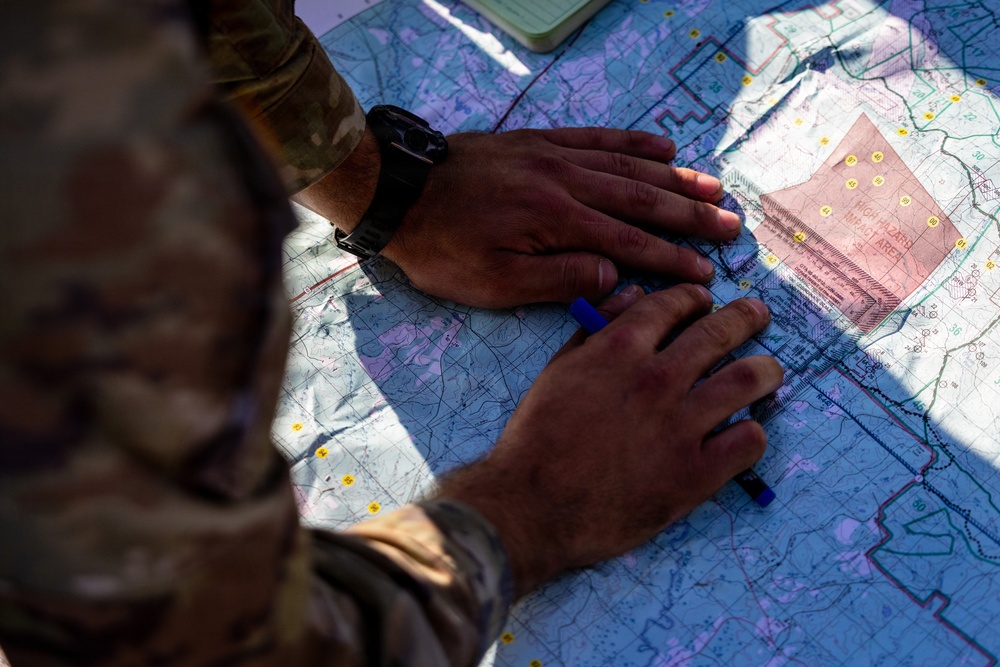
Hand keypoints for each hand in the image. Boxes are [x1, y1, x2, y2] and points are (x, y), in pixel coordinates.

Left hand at [297, 127, 741, 307]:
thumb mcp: (492, 283)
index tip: (707, 274)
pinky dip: (633, 141)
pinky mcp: (539, 141)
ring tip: (713, 186)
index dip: (672, 260)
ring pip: (628, 164)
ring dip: (674, 176)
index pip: (631, 242)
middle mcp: (566, 181)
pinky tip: (661, 144)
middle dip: (690, 215)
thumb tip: (615, 274)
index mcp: (558, 220)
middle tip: (731, 225)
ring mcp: (554, 155)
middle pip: (642, 197)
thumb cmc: (441, 247)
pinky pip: (597, 137)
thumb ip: (558, 278)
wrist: (397, 191)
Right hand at [436, 285, 783, 596]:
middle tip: (757, 315)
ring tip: (770, 370)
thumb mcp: (557, 371)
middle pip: (721, 332)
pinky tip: (746, 431)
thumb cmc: (537, 438)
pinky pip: (748, 441)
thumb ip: (594, 330)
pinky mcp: (696, 473)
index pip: (673, 303)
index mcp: (620, 349)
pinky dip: (753, 431)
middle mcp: (657, 379)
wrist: (532, 507)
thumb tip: (630, 294)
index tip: (704, 301)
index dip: (694, 297)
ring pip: (748, 379)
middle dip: (746, 317)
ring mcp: (681, 426)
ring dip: (766, 369)